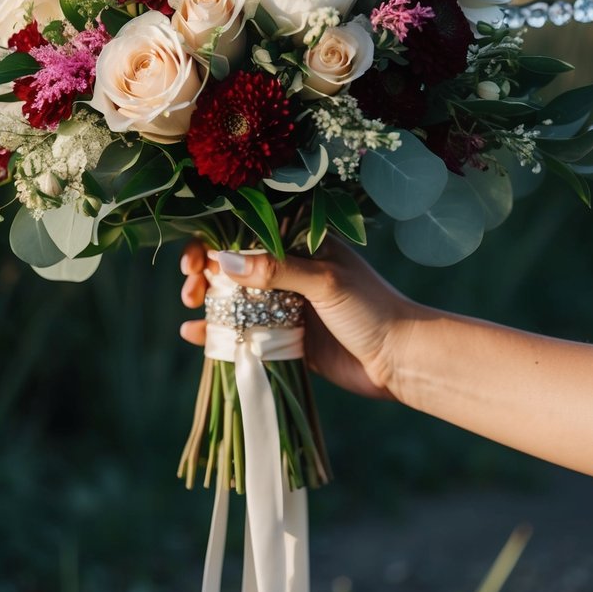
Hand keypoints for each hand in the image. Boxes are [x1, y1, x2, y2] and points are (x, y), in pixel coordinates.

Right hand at [179, 238, 416, 399]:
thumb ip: (275, 270)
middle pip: (233, 264)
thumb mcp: (324, 281)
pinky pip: (244, 332)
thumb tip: (222, 261)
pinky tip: (194, 335)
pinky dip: (218, 332)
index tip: (196, 259)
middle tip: (189, 289)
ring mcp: (286, 304)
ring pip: (234, 298)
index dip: (214, 240)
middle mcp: (289, 270)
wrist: (402, 360)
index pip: (247, 231)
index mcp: (300, 243)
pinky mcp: (285, 338)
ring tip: (191, 310)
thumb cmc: (371, 308)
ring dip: (207, 301)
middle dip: (204, 272)